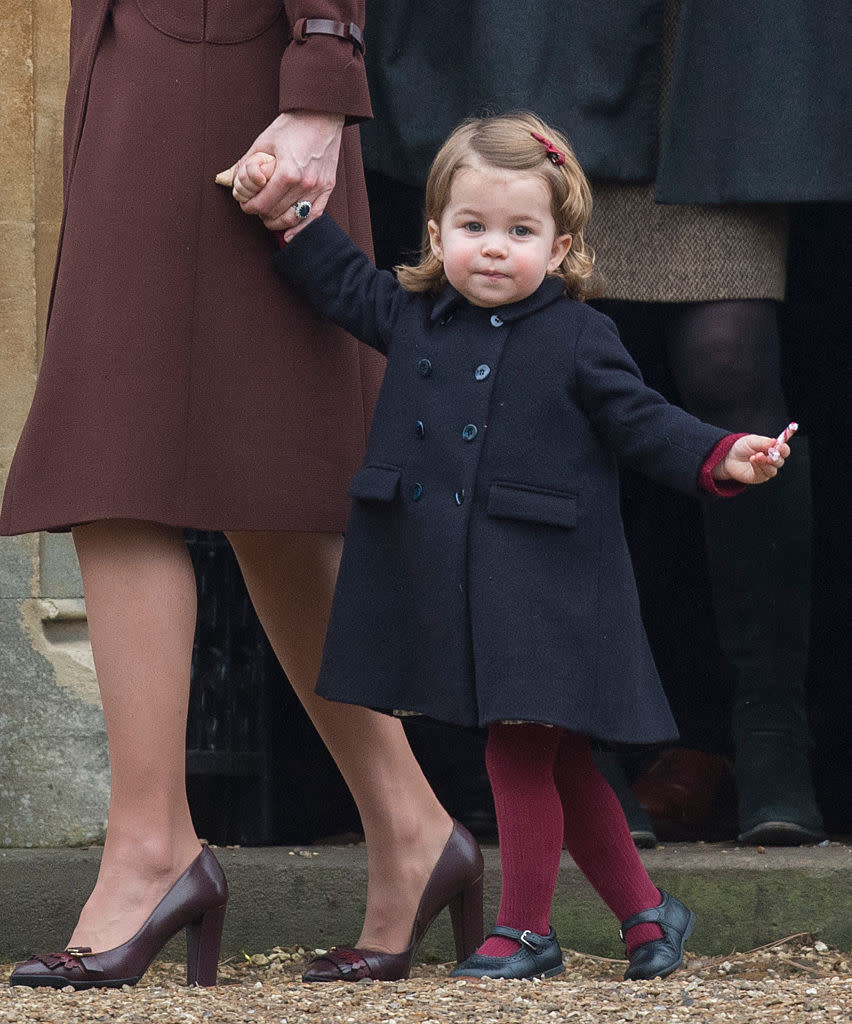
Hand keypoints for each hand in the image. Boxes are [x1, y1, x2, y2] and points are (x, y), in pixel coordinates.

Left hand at [215, 109, 343, 238]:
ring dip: (278, 223)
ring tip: (268, 218)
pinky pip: (314, 216)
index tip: (244, 205)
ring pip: (293, 218)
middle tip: (255, 208)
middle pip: (276, 213)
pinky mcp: (327, 188)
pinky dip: (300, 228)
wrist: (321, 114)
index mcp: (287, 173)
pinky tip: (290, 235)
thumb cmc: (292, 125)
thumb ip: (247, 164)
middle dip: (261, 214)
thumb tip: (230, 180)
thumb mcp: (263, 141)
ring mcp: (318, 188)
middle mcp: (304, 184)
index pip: (263, 204)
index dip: (249, 207)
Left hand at [712, 434, 792, 484]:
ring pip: (772, 470)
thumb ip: (764, 442)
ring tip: (756, 455)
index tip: (779, 446)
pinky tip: (752, 460)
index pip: (784, 451)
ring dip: (765, 462)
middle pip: (780, 462)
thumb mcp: (752, 440)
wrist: (728, 457)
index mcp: (773, 450)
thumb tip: (775, 442)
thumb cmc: (741, 447)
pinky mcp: (758, 478)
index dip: (784, 449)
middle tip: (769, 452)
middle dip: (775, 457)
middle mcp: (771, 461)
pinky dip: (758, 467)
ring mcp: (765, 470)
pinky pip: (762, 474)